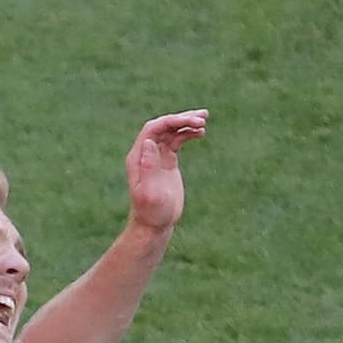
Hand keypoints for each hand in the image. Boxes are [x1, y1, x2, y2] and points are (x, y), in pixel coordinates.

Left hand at [126, 109, 207, 229]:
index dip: (170, 121)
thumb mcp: (150, 192)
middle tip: (203, 118)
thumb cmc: (151, 212)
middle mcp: (145, 154)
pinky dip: (187, 134)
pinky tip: (201, 132)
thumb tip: (149, 142)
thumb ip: (148, 167)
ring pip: (170, 132)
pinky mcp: (167, 162)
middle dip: (181, 119)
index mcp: (137, 157)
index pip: (152, 130)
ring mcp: (156, 157)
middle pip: (162, 127)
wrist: (154, 224)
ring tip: (204, 120)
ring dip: (186, 123)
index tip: (190, 121)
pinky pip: (176, 141)